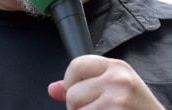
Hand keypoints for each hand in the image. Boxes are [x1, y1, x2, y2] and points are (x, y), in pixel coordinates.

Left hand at [48, 55, 163, 109]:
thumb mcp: (117, 90)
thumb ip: (85, 85)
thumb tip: (53, 89)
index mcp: (117, 68)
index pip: (76, 65)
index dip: (71, 83)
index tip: (81, 93)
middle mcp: (117, 81)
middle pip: (72, 95)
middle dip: (79, 109)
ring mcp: (116, 102)